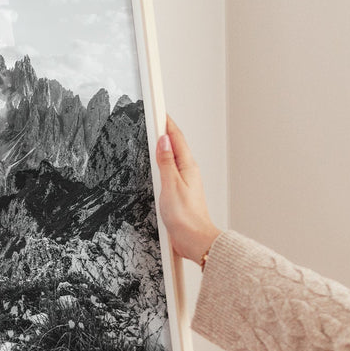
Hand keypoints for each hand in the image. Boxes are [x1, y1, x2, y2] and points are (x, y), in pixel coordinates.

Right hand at [156, 115, 221, 262]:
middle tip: (155, 118)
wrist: (195, 240)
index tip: (159, 110)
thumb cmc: (186, 218)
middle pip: (175, 146)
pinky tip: (158, 166)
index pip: (176, 138)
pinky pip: (170, 172)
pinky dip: (163, 164)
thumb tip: (163, 141)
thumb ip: (166, 162)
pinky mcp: (180, 193)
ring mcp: (185, 183)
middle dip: (165, 131)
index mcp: (187, 167)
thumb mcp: (171, 186)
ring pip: (173, 158)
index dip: (167, 123)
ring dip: (164, 147)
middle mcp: (188, 172)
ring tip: (154, 136)